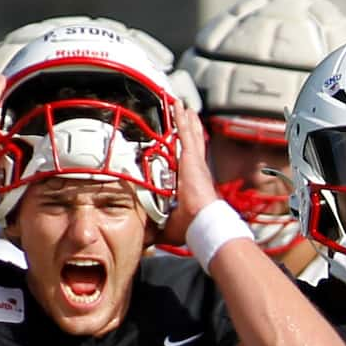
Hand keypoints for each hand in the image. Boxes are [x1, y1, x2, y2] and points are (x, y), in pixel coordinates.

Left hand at [161, 96, 218, 246]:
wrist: (204, 222)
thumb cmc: (193, 227)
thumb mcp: (169, 226)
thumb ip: (154, 227)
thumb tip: (140, 238)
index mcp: (191, 185)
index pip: (186, 164)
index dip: (185, 153)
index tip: (183, 144)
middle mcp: (195, 171)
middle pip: (191, 145)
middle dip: (188, 130)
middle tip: (186, 116)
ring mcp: (195, 163)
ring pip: (189, 136)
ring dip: (185, 120)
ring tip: (183, 107)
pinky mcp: (193, 158)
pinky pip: (186, 133)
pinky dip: (182, 119)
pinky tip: (180, 107)